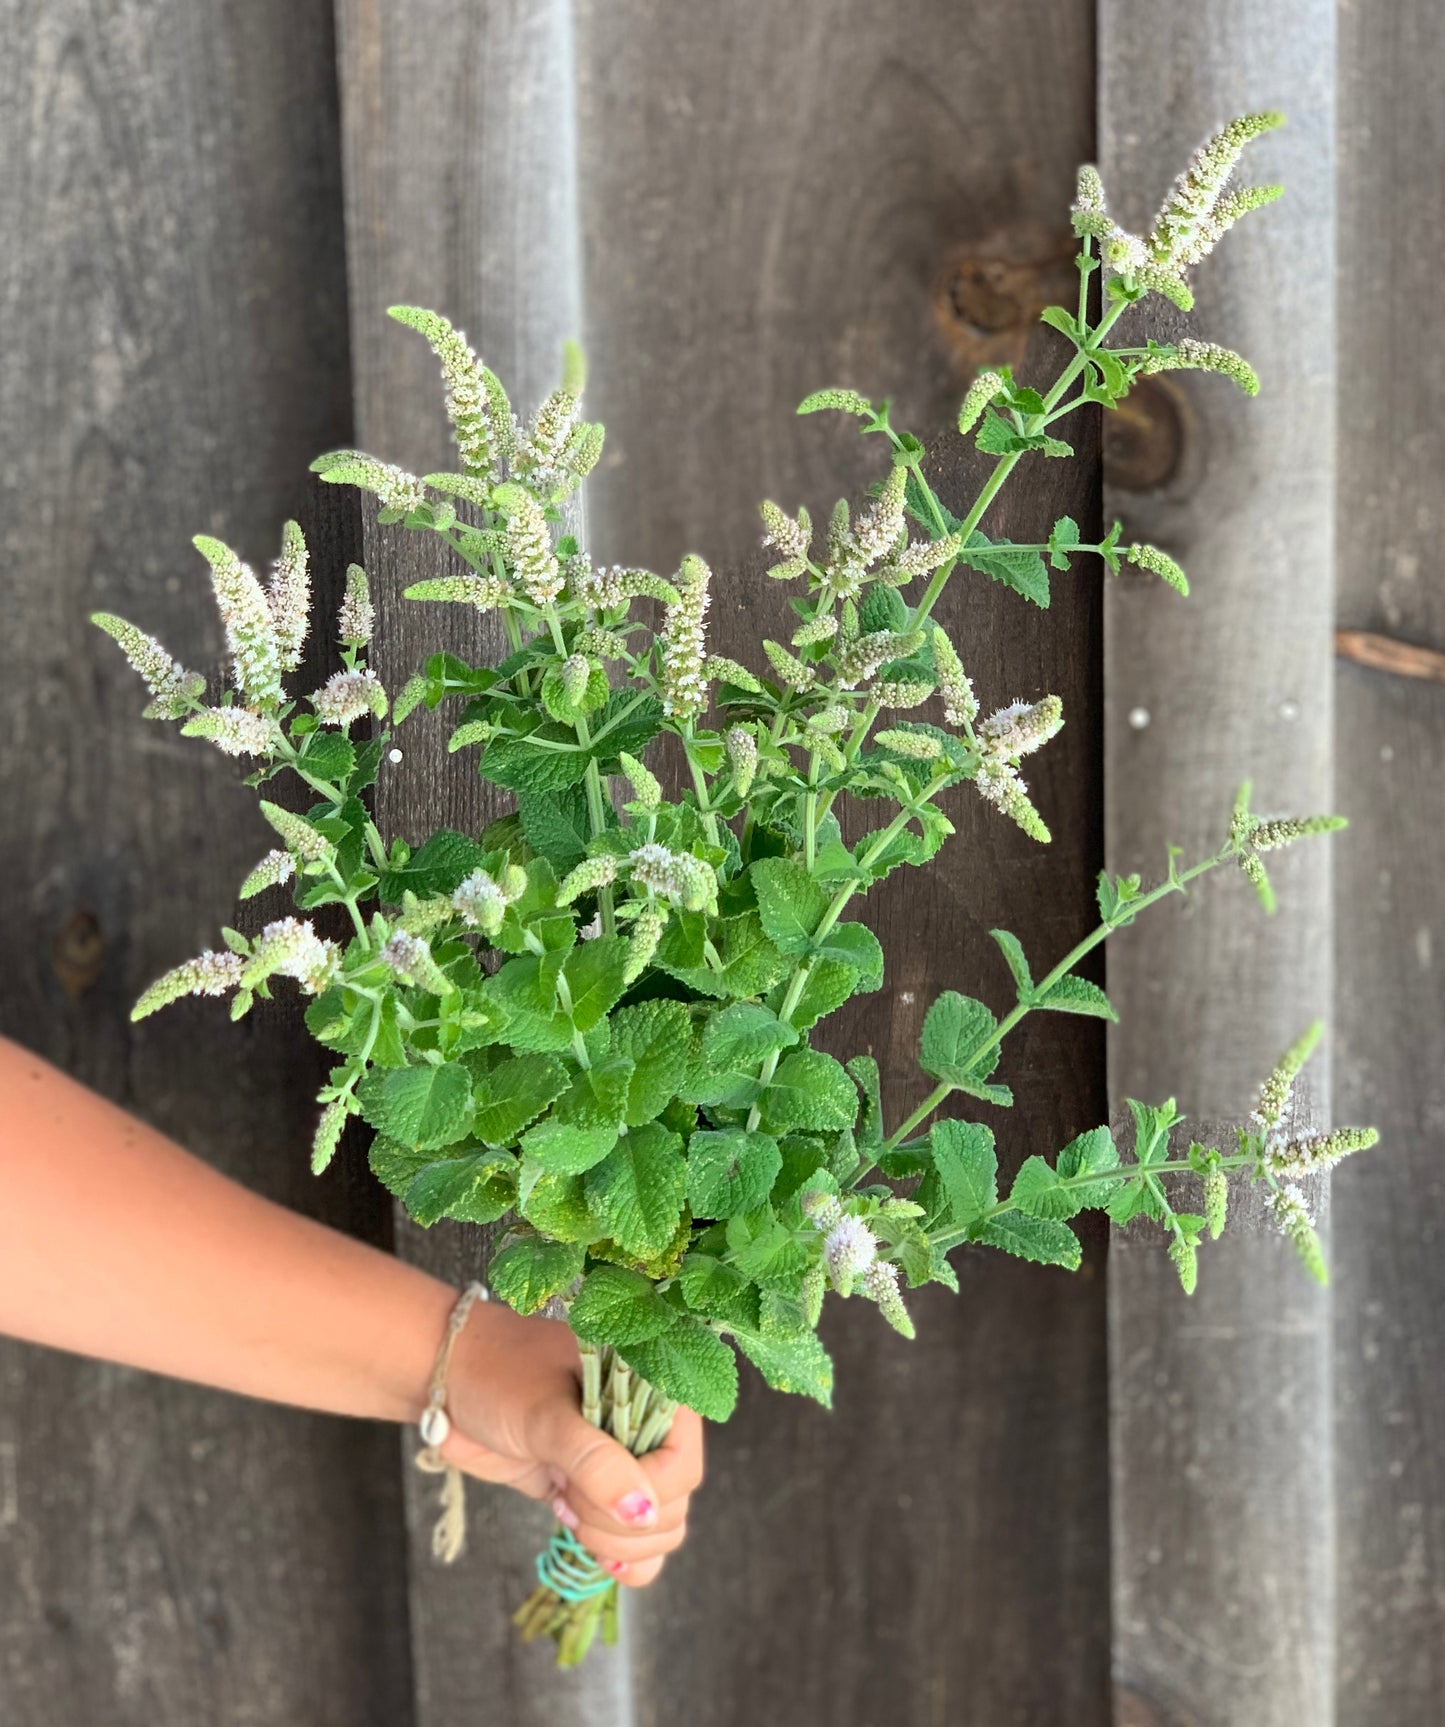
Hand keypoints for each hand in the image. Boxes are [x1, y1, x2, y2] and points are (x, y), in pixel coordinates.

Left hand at [440, 1300, 703, 1586]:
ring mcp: (623, 1465)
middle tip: (565, 1493)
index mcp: (650, 1389)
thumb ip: (595, 1461)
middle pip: (673, 1505)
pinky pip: (636, 1547)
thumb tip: (644, 1513)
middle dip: (619, 1519)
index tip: (580, 1482)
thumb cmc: (498, 1379)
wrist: (452, 1385)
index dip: (644, 1490)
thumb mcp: (545, 1415)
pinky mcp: (597, 1496)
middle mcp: (647, 1427)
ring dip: (614, 1541)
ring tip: (564, 1506)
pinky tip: (590, 1550)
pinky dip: (623, 1561)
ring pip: (658, 1532)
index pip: (683, 1463)